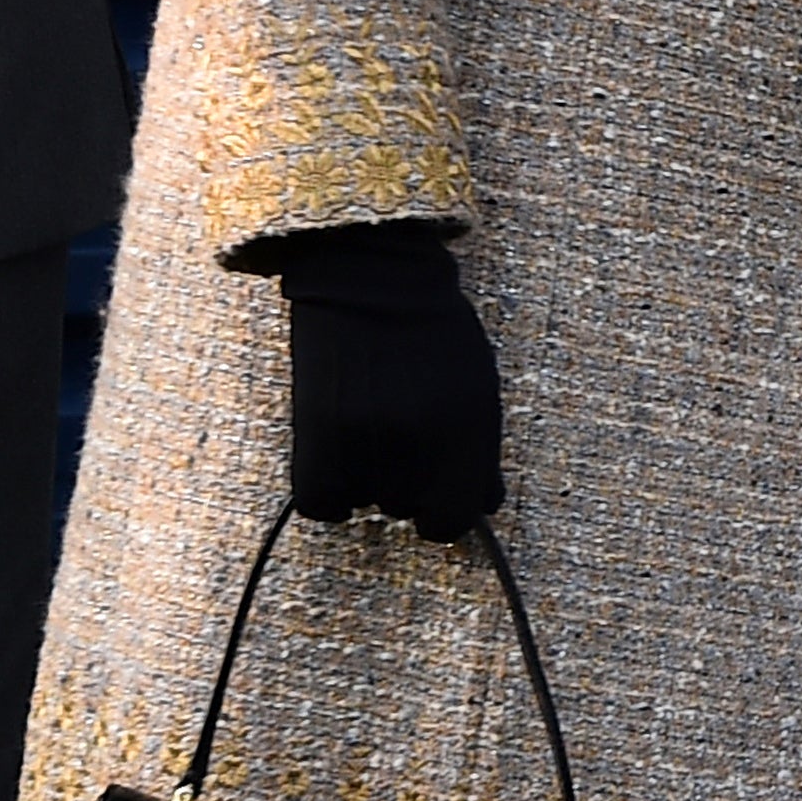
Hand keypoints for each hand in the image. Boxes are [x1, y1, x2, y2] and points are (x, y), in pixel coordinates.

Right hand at [270, 224, 503, 538]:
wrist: (372, 282)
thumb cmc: (434, 335)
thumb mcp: (477, 390)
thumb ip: (481, 453)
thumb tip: (485, 506)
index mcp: (467, 434)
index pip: (454, 518)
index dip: (448, 513)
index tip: (441, 498)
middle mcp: (418, 447)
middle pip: (409, 509)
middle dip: (412, 484)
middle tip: (404, 435)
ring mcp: (364, 444)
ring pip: (368, 502)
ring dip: (370, 480)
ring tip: (373, 427)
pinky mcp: (317, 437)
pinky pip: (321, 502)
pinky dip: (331, 492)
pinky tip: (341, 462)